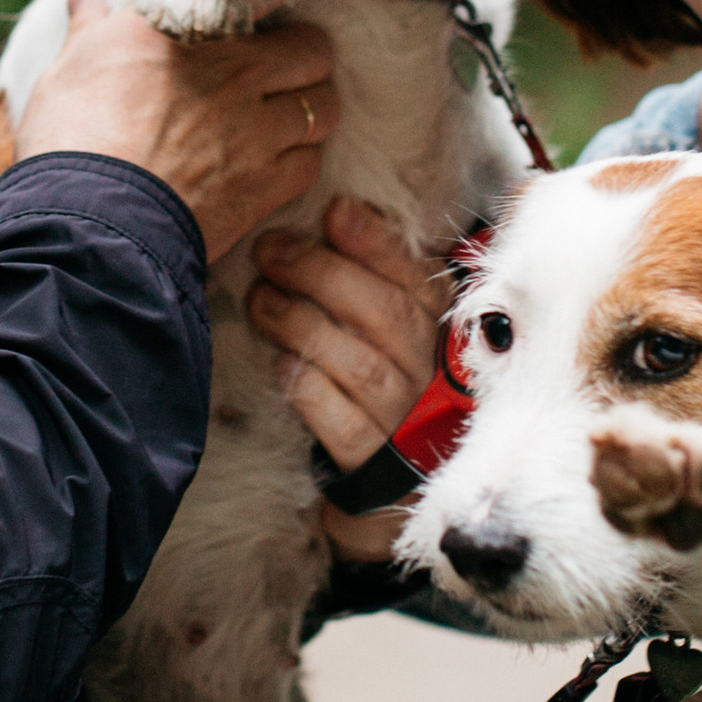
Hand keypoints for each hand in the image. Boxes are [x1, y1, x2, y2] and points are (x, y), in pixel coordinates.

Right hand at [11, 0, 336, 261]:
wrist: (88, 219)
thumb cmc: (69, 137)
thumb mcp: (68, 68)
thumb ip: (90, 25)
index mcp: (184, 31)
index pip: (255, 1)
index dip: (258, 16)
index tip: (250, 28)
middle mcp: (232, 71)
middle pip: (312, 49)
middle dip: (303, 60)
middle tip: (282, 74)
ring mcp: (256, 128)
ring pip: (323, 107)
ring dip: (310, 111)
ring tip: (287, 119)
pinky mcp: (265, 184)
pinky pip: (310, 163)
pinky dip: (298, 162)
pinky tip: (275, 165)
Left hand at [247, 199, 446, 465]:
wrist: (389, 491)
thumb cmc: (386, 387)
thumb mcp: (393, 331)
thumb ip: (376, 279)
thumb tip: (335, 210)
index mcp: (442, 331)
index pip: (416, 278)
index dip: (376, 243)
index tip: (334, 211)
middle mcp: (432, 373)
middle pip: (382, 313)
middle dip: (321, 273)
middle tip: (270, 251)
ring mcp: (406, 421)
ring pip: (359, 363)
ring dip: (302, 323)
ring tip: (260, 298)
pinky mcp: (375, 465)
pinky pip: (342, 422)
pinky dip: (309, 387)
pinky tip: (281, 363)